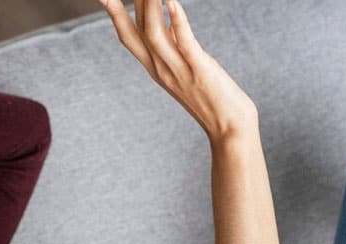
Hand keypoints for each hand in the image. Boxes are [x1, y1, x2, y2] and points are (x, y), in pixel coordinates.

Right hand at [98, 0, 257, 142]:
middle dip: (127, 5)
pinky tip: (172, 2)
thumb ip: (175, 46)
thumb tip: (170, 21)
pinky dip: (177, 21)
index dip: (115, 16)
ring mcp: (178, 71)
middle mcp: (161, 70)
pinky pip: (184, 43)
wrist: (230, 129)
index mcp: (156, 69)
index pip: (128, 38)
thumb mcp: (187, 68)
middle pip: (137, 32)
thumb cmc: (213, 98)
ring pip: (155, 34)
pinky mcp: (199, 71)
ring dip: (149, 6)